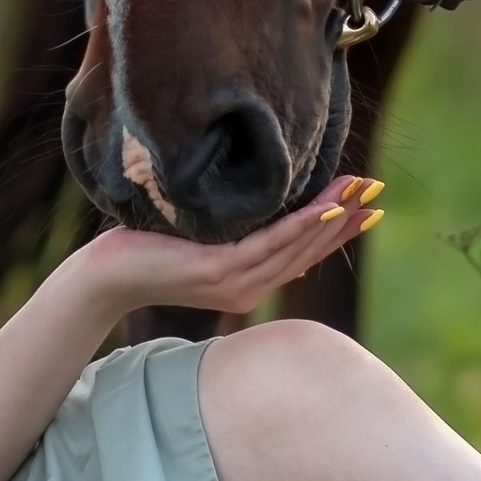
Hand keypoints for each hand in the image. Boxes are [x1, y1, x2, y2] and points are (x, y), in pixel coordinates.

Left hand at [75, 176, 381, 328]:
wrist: (106, 275)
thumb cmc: (148, 249)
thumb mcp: (203, 241)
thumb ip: (238, 237)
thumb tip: (273, 220)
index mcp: (248, 283)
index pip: (304, 255)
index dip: (339, 232)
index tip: (369, 208)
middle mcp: (248, 289)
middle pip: (307, 252)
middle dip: (344, 220)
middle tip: (374, 190)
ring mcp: (234, 284)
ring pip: (293, 249)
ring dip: (329, 219)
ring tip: (356, 192)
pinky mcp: (216, 273)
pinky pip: (266, 247)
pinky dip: (298, 228)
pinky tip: (321, 210)